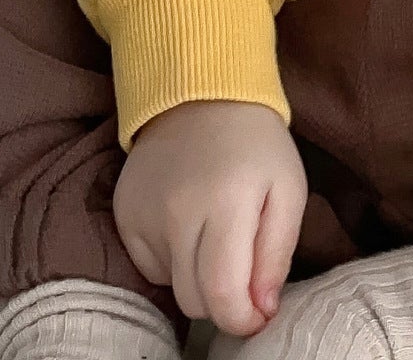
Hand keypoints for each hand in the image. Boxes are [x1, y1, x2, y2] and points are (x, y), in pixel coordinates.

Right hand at [112, 97, 306, 338]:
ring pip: (172, 286)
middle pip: (194, 300)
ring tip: (214, 238)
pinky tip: (187, 226)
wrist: (201, 92)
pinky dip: (171, 260)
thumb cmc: (255, 145)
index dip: (243, 320)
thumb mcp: (289, 191)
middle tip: (241, 274)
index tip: (259, 314)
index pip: (222, 294)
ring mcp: (143, 212)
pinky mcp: (123, 212)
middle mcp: (177, 212)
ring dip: (197, 278)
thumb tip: (262, 310)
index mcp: (225, 204)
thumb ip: (277, 255)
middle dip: (223, 301)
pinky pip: (150, 266)